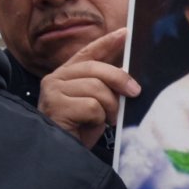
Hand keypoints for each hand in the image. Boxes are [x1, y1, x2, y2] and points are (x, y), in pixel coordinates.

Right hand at [38, 29, 139, 150]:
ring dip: (108, 107)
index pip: (87, 53)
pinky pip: (91, 106)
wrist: (61, 155)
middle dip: (119, 79)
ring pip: (96, 88)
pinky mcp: (56, 106)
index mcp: (65, 75)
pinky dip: (98, 118)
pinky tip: (90, 126)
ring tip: (105, 119)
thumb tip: (127, 77)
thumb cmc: (78, 131)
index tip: (126, 33)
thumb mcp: (95, 104)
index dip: (107, 43)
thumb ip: (105, 87)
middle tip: (135, 92)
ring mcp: (53, 91)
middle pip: (95, 69)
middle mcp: (55, 79)